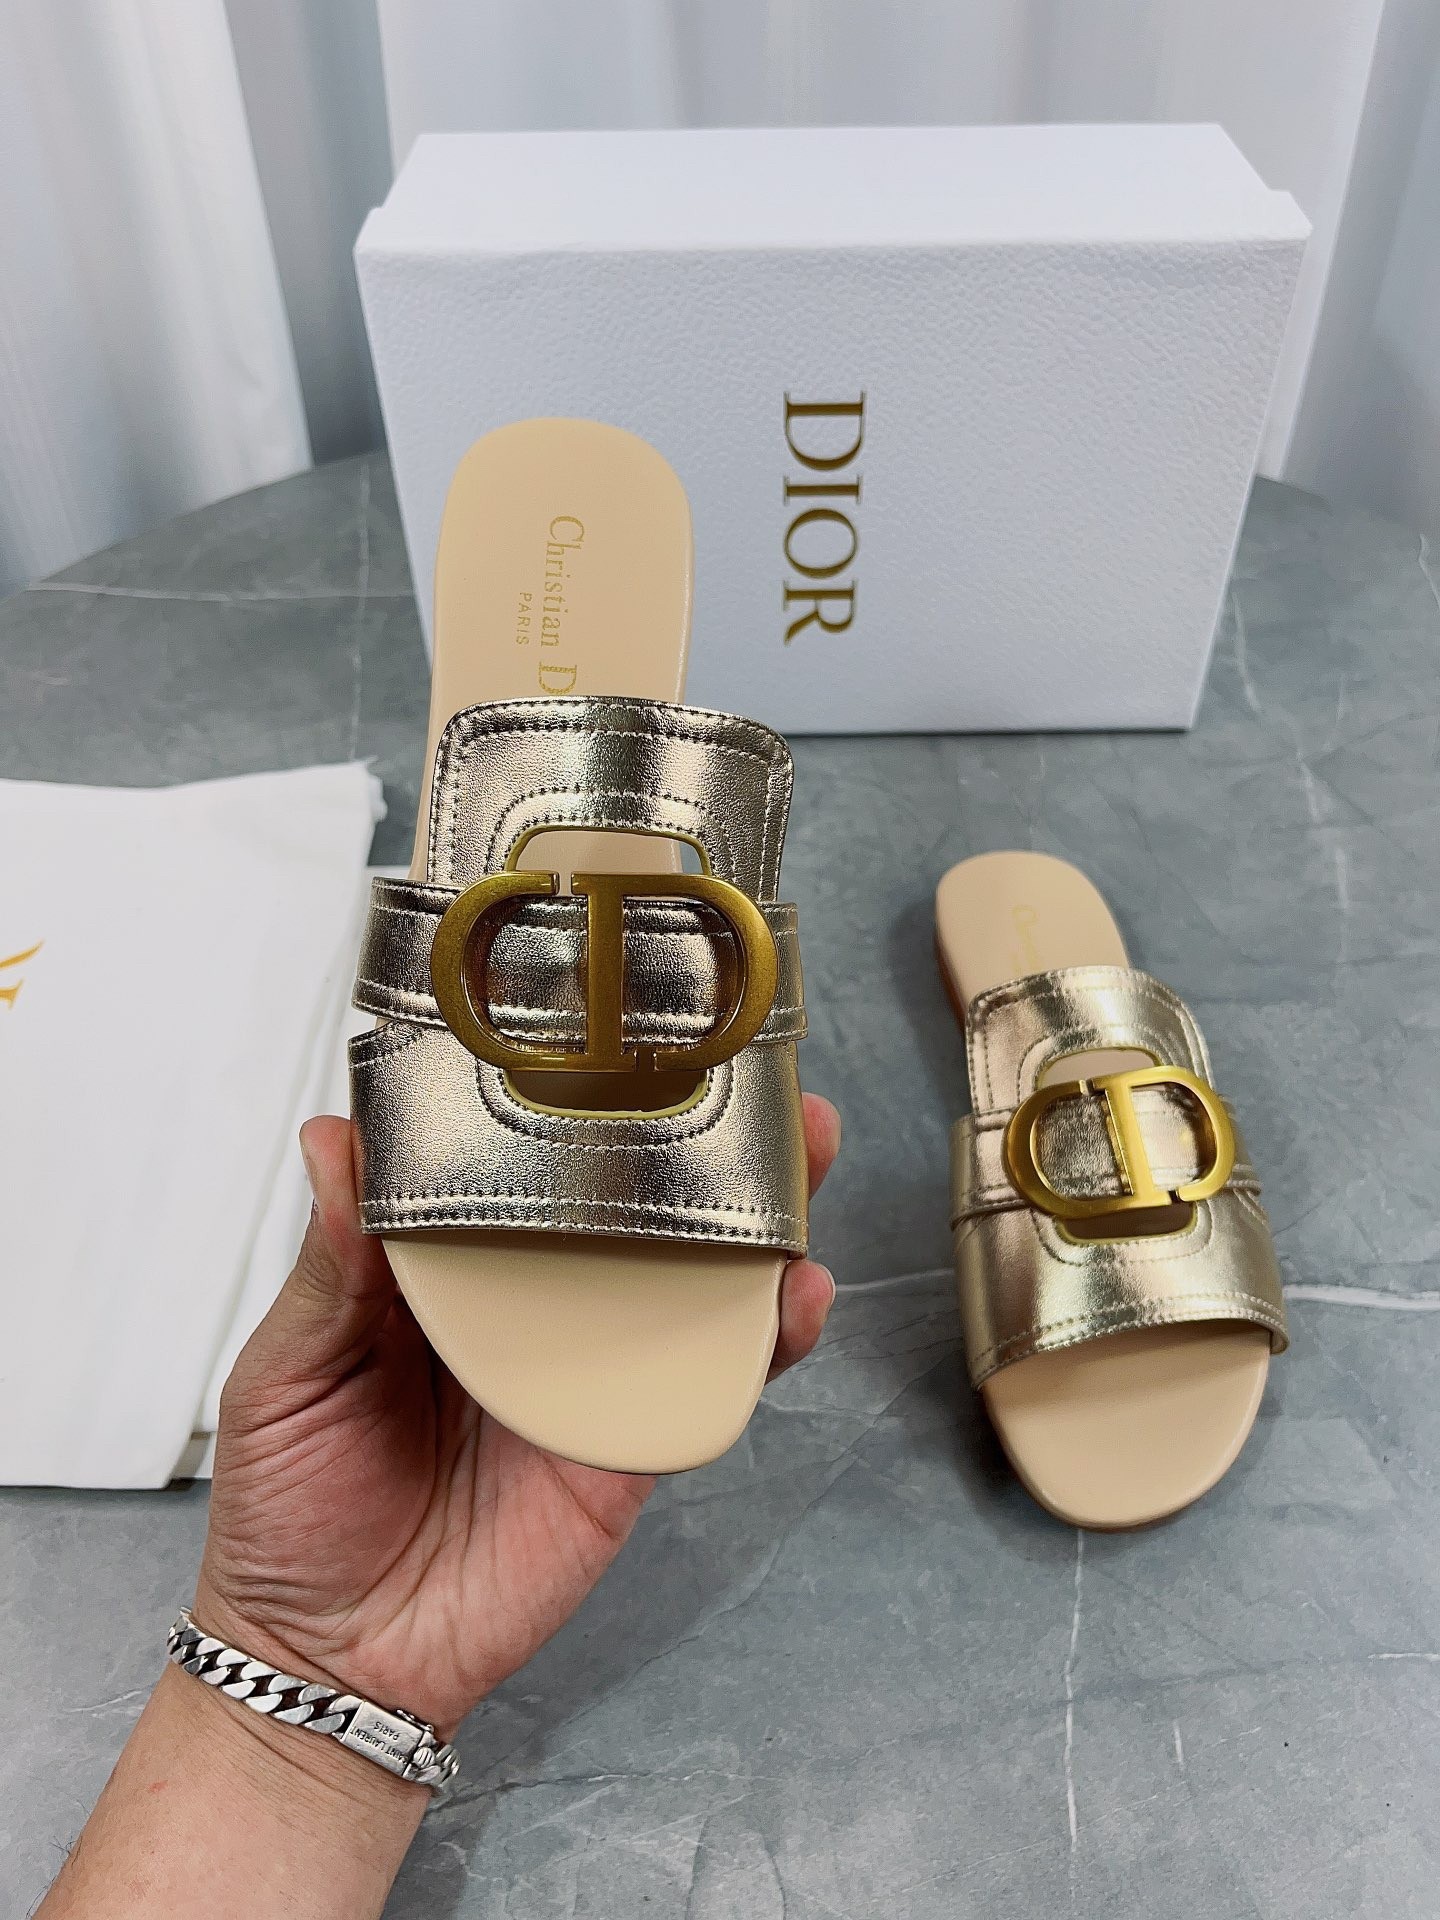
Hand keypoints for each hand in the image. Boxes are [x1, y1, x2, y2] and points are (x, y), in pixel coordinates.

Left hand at [195, 1099, 840, 1738]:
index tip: (621, 1035)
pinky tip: (795, 1294)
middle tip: (759, 1084)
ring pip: (692, 1281)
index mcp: (451, 1268)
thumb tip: (330, 1136)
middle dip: (703, 1144)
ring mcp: (592, 1375)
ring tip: (805, 1159)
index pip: (524, 1165)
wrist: (331, 1658)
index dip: (578, 1101)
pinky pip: (707, 1385)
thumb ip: (330, 1265)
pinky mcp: (629, 1449)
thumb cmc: (289, 1504)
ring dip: (758, 1220)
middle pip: (632, 1209)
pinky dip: (764, 1340)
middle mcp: (534, 1306)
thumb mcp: (288, 1369)